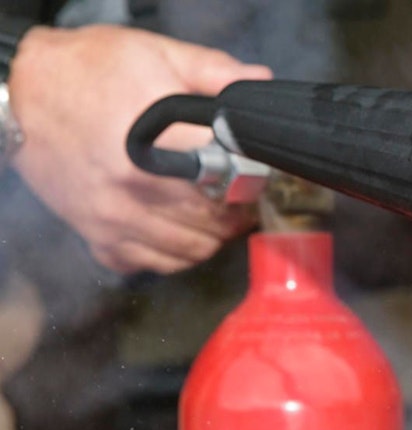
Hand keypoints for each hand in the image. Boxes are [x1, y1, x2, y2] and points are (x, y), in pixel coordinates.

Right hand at [8, 25, 271, 274]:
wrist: (24, 93)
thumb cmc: (91, 70)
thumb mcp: (158, 53)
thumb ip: (216, 72)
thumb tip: (259, 84)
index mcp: (157, 144)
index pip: (230, 182)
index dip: (252, 179)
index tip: (254, 174)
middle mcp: (135, 189)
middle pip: (213, 223)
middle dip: (236, 213)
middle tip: (242, 199)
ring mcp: (114, 218)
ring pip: (189, 251)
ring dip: (212, 238)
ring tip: (217, 216)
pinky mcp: (96, 235)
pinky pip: (150, 265)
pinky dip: (175, 256)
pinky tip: (181, 233)